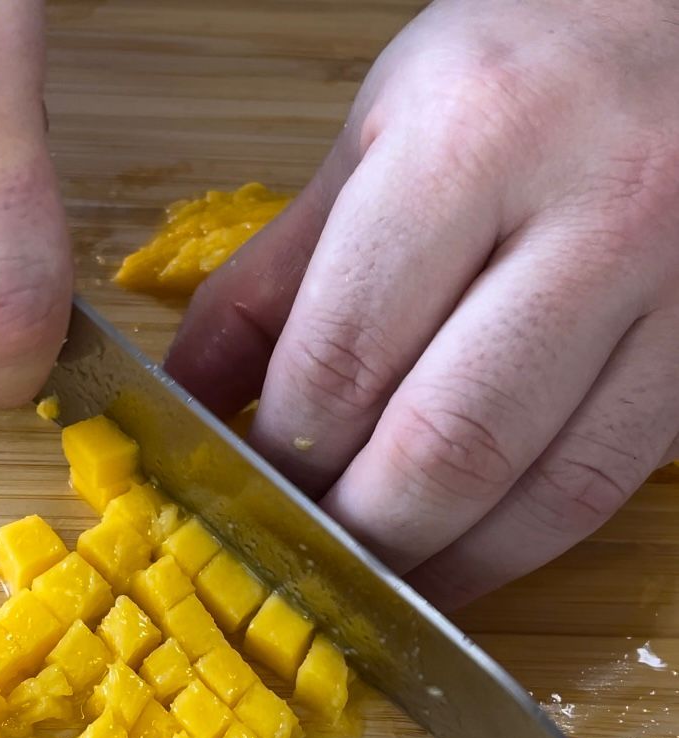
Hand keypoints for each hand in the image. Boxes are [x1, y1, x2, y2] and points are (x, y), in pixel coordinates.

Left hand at [165, 0, 678, 606]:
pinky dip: (516, 548)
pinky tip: (457, 561)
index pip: (345, 356)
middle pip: (446, 443)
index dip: (281, 458)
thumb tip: (189, 402)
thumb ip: (272, 280)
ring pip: (539, 488)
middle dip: (355, 533)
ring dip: (436, 565)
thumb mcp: (370, 140)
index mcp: (471, 140)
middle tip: (300, 560)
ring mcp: (675, 285)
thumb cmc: (514, 72)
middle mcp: (594, 210)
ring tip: (369, 583)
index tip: (242, 501)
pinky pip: (605, 485)